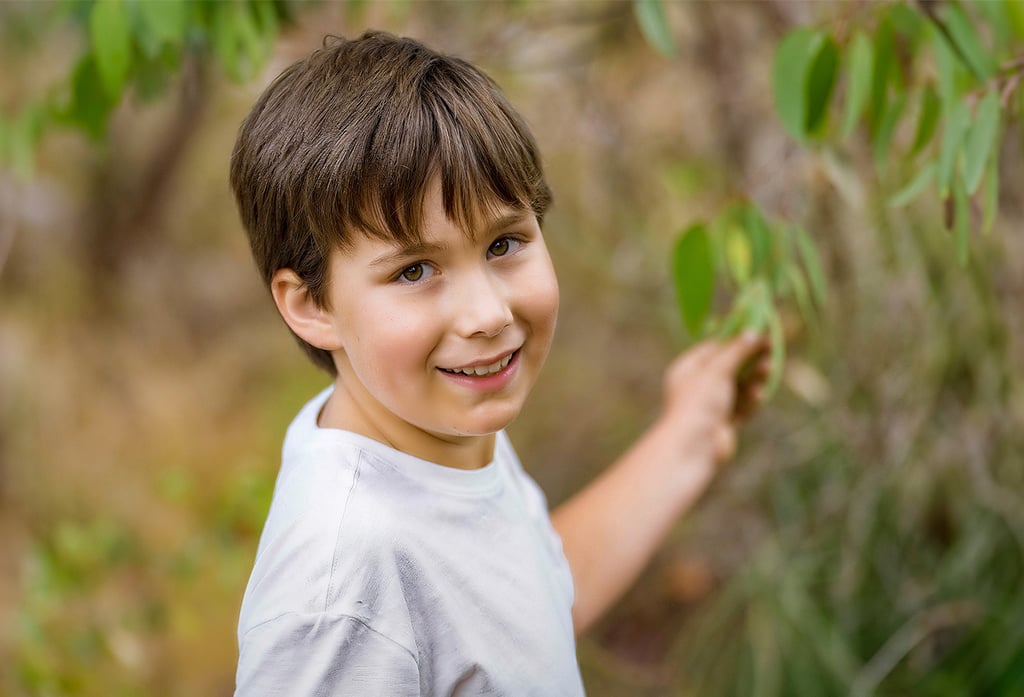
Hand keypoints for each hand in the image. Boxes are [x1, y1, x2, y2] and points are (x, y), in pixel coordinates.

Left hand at [659, 332, 770, 467]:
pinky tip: (759, 394)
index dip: (735, 338)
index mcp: (687, 369)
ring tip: (768, 367)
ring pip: (738, 387)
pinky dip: (751, 400)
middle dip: (749, 358)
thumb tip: (753, 331)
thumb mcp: (717, 370)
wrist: (693, 448)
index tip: (756, 328)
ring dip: (753, 377)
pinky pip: (742, 406)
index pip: (714, 347)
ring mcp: (711, 406)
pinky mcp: (724, 423)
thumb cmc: (698, 403)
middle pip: (729, 367)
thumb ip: (737, 351)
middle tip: (770, 345)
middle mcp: (698, 386)